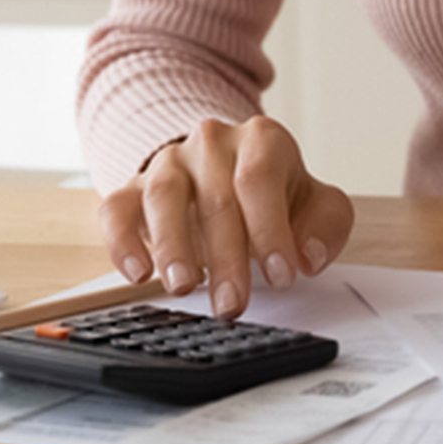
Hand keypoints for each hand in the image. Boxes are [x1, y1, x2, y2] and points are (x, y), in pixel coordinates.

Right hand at [98, 116, 353, 318]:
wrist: (227, 170)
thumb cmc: (274, 194)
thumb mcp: (315, 204)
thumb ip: (325, 226)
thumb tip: (307, 256)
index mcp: (262, 139)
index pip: (260, 178)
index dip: (270, 230)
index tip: (281, 276)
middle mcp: (212, 143)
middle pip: (215, 197)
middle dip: (225, 257)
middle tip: (232, 304)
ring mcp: (169, 163)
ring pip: (163, 196)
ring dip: (172, 246)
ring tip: (183, 287)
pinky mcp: (133, 187)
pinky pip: (116, 208)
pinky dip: (122, 240)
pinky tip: (136, 273)